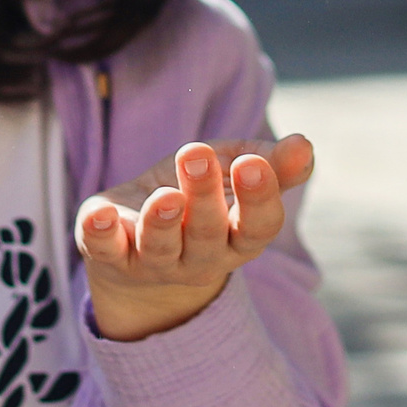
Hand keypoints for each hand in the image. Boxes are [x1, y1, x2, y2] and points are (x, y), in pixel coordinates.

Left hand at [75, 134, 314, 342]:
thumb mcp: (232, 172)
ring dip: (162, 221)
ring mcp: (155, 261)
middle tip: (197, 155)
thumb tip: (305, 145)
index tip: (253, 163)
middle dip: (204, 196)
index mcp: (239, 237)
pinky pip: (106, 250)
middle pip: (208, 233)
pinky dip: (101, 235)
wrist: (137, 238)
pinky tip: (100, 215)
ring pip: (161, 247)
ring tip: (165, 196)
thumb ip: (270, 163)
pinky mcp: (112, 255)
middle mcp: (201, 257)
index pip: (258, 226)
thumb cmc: (197, 196)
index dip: (258, 198)